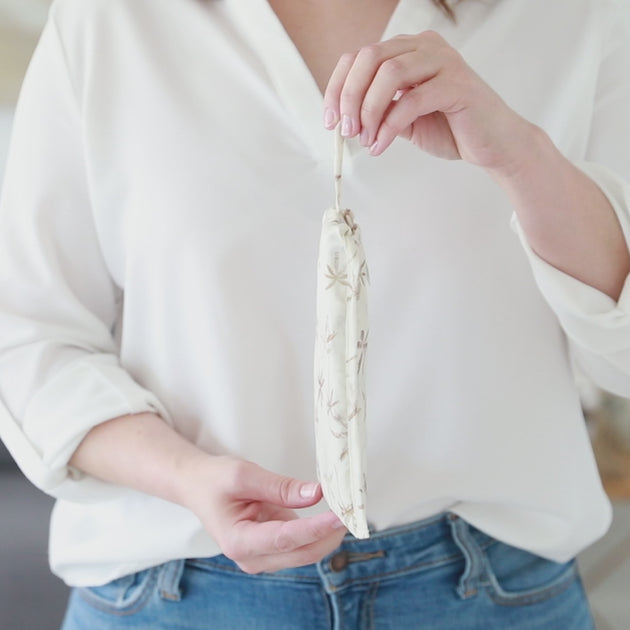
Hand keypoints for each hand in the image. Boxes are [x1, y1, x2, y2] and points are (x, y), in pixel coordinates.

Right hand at [184, 455, 346, 573]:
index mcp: (239, 541)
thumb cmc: (216, 479)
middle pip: (302, 553)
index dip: (317, 528)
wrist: (198, 487)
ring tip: (346, 508)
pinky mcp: (272, 549)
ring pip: (306, 552)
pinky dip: (318, 531)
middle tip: (354, 509)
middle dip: (330, 534)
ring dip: (328, 534)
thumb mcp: (245, 475)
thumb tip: (316, 494)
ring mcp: (263, 557)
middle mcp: (252, 558)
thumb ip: (281, 487)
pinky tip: (332, 514)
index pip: (287, 539)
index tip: (341, 515)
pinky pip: (302, 544)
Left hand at [323, 30, 534, 174]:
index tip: (329, 120)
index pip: (359, 57)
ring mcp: (443, 62)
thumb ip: (378, 110)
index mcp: (408, 50)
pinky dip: (389, 127)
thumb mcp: (403, 118)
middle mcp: (425, 48)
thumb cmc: (450, 128)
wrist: (492, 145)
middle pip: (370, 59)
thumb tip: (344, 117)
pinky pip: (411, 101)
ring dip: (369, 112)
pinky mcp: (457, 85)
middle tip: (346, 130)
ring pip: (388, 75)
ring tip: (366, 140)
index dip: (337, 87)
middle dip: (349, 97)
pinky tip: (381, 145)